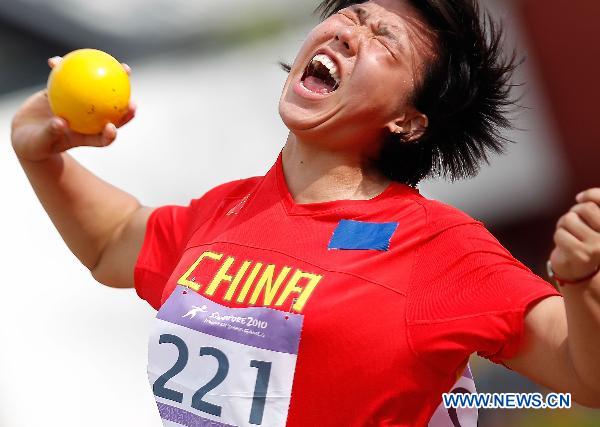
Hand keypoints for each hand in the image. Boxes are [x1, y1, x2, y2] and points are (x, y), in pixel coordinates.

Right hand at [11, 57, 135, 161]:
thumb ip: (51, 133)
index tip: (112, 127)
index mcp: (86, 136)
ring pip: (97, 92)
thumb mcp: (41, 142)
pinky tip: (56, 60)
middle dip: (125, 101)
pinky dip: (63, 69)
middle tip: (132, 93)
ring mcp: (79, 106)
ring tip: (118, 64)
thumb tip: (61, 123)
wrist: (27, 135)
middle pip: (111, 112)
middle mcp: (88, 120)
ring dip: (110, 79)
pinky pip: (68, 80)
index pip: (104, 136)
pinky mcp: (65, 94)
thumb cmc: (35, 145)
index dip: (112, 133)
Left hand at [550, 188, 599, 281]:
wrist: (579, 271)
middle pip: (586, 208)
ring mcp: (598, 246)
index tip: (580, 198)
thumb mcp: (593, 220)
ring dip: (563, 225)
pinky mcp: (581, 254)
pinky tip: (565, 245)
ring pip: (570, 220)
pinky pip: (560, 234)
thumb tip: (581, 197)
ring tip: (569, 234)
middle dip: (574, 213)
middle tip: (573, 224)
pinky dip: (559, 237)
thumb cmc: (585, 239)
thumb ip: (594, 203)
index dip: (590, 195)